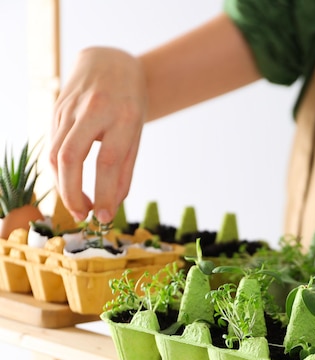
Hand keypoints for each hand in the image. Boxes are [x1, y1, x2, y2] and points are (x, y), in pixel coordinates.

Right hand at [50, 47, 145, 222]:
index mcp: (123, 116)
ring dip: (64, 188)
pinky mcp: (57, 110)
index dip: (104, 193)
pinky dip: (60, 173)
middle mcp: (94, 110)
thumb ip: (124, 170)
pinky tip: (71, 186)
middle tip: (83, 216)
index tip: (105, 218)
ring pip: (57, 155)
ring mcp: (71, 108)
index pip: (108, 161)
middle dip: (73, 194)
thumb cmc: (128, 105)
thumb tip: (110, 207)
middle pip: (72, 157)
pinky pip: (53, 148)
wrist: (110, 61)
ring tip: (79, 206)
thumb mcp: (136, 135)